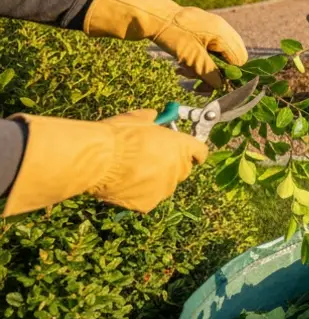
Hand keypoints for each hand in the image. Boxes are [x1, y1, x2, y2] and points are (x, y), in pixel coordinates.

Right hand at [4, 110, 208, 216]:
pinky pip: (146, 199)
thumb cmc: (116, 136)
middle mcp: (177, 169)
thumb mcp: (135, 120)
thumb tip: (153, 115)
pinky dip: (137, 194)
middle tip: (150, 160)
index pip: (200, 151)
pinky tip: (122, 184)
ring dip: (153, 180)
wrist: (98, 160)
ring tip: (129, 172)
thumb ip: (149, 119)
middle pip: (182, 169)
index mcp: (180, 146)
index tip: (190, 152)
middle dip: (170, 165)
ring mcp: (164, 188)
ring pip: (164, 185)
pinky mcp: (148, 203)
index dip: (193, 151)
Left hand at [83, 0, 247, 88]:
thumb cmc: (173, 35)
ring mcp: (214, 27)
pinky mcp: (205, 28)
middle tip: (197, 79)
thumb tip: (221, 86)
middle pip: (231, 57)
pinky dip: (200, 58)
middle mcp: (223, 28)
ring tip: (185, 71)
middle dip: (216, 71)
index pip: (239, 60)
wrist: (152, 15)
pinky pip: (210, 47)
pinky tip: (184, 63)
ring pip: (219, 54)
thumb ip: (210, 72)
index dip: (228, 74)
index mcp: (224, 34)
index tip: (212, 83)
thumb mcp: (192, 58)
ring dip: (205, 66)